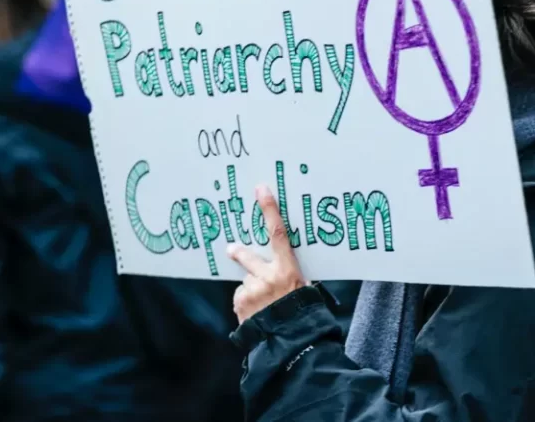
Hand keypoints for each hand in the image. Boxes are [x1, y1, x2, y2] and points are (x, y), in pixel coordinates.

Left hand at [227, 185, 307, 323]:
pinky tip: (257, 315)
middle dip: (238, 252)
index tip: (260, 189)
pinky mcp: (240, 304)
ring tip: (264, 308)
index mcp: (288, 270)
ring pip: (246, 283)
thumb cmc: (303, 315)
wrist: (292, 345)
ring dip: (251, 292)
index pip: (278, 233)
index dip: (269, 209)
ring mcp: (252, 291)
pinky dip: (247, 305)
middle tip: (231, 249)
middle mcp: (267, 277)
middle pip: (247, 256)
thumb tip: (282, 267)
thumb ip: (289, 274)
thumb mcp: (304, 289)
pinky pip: (241, 299)